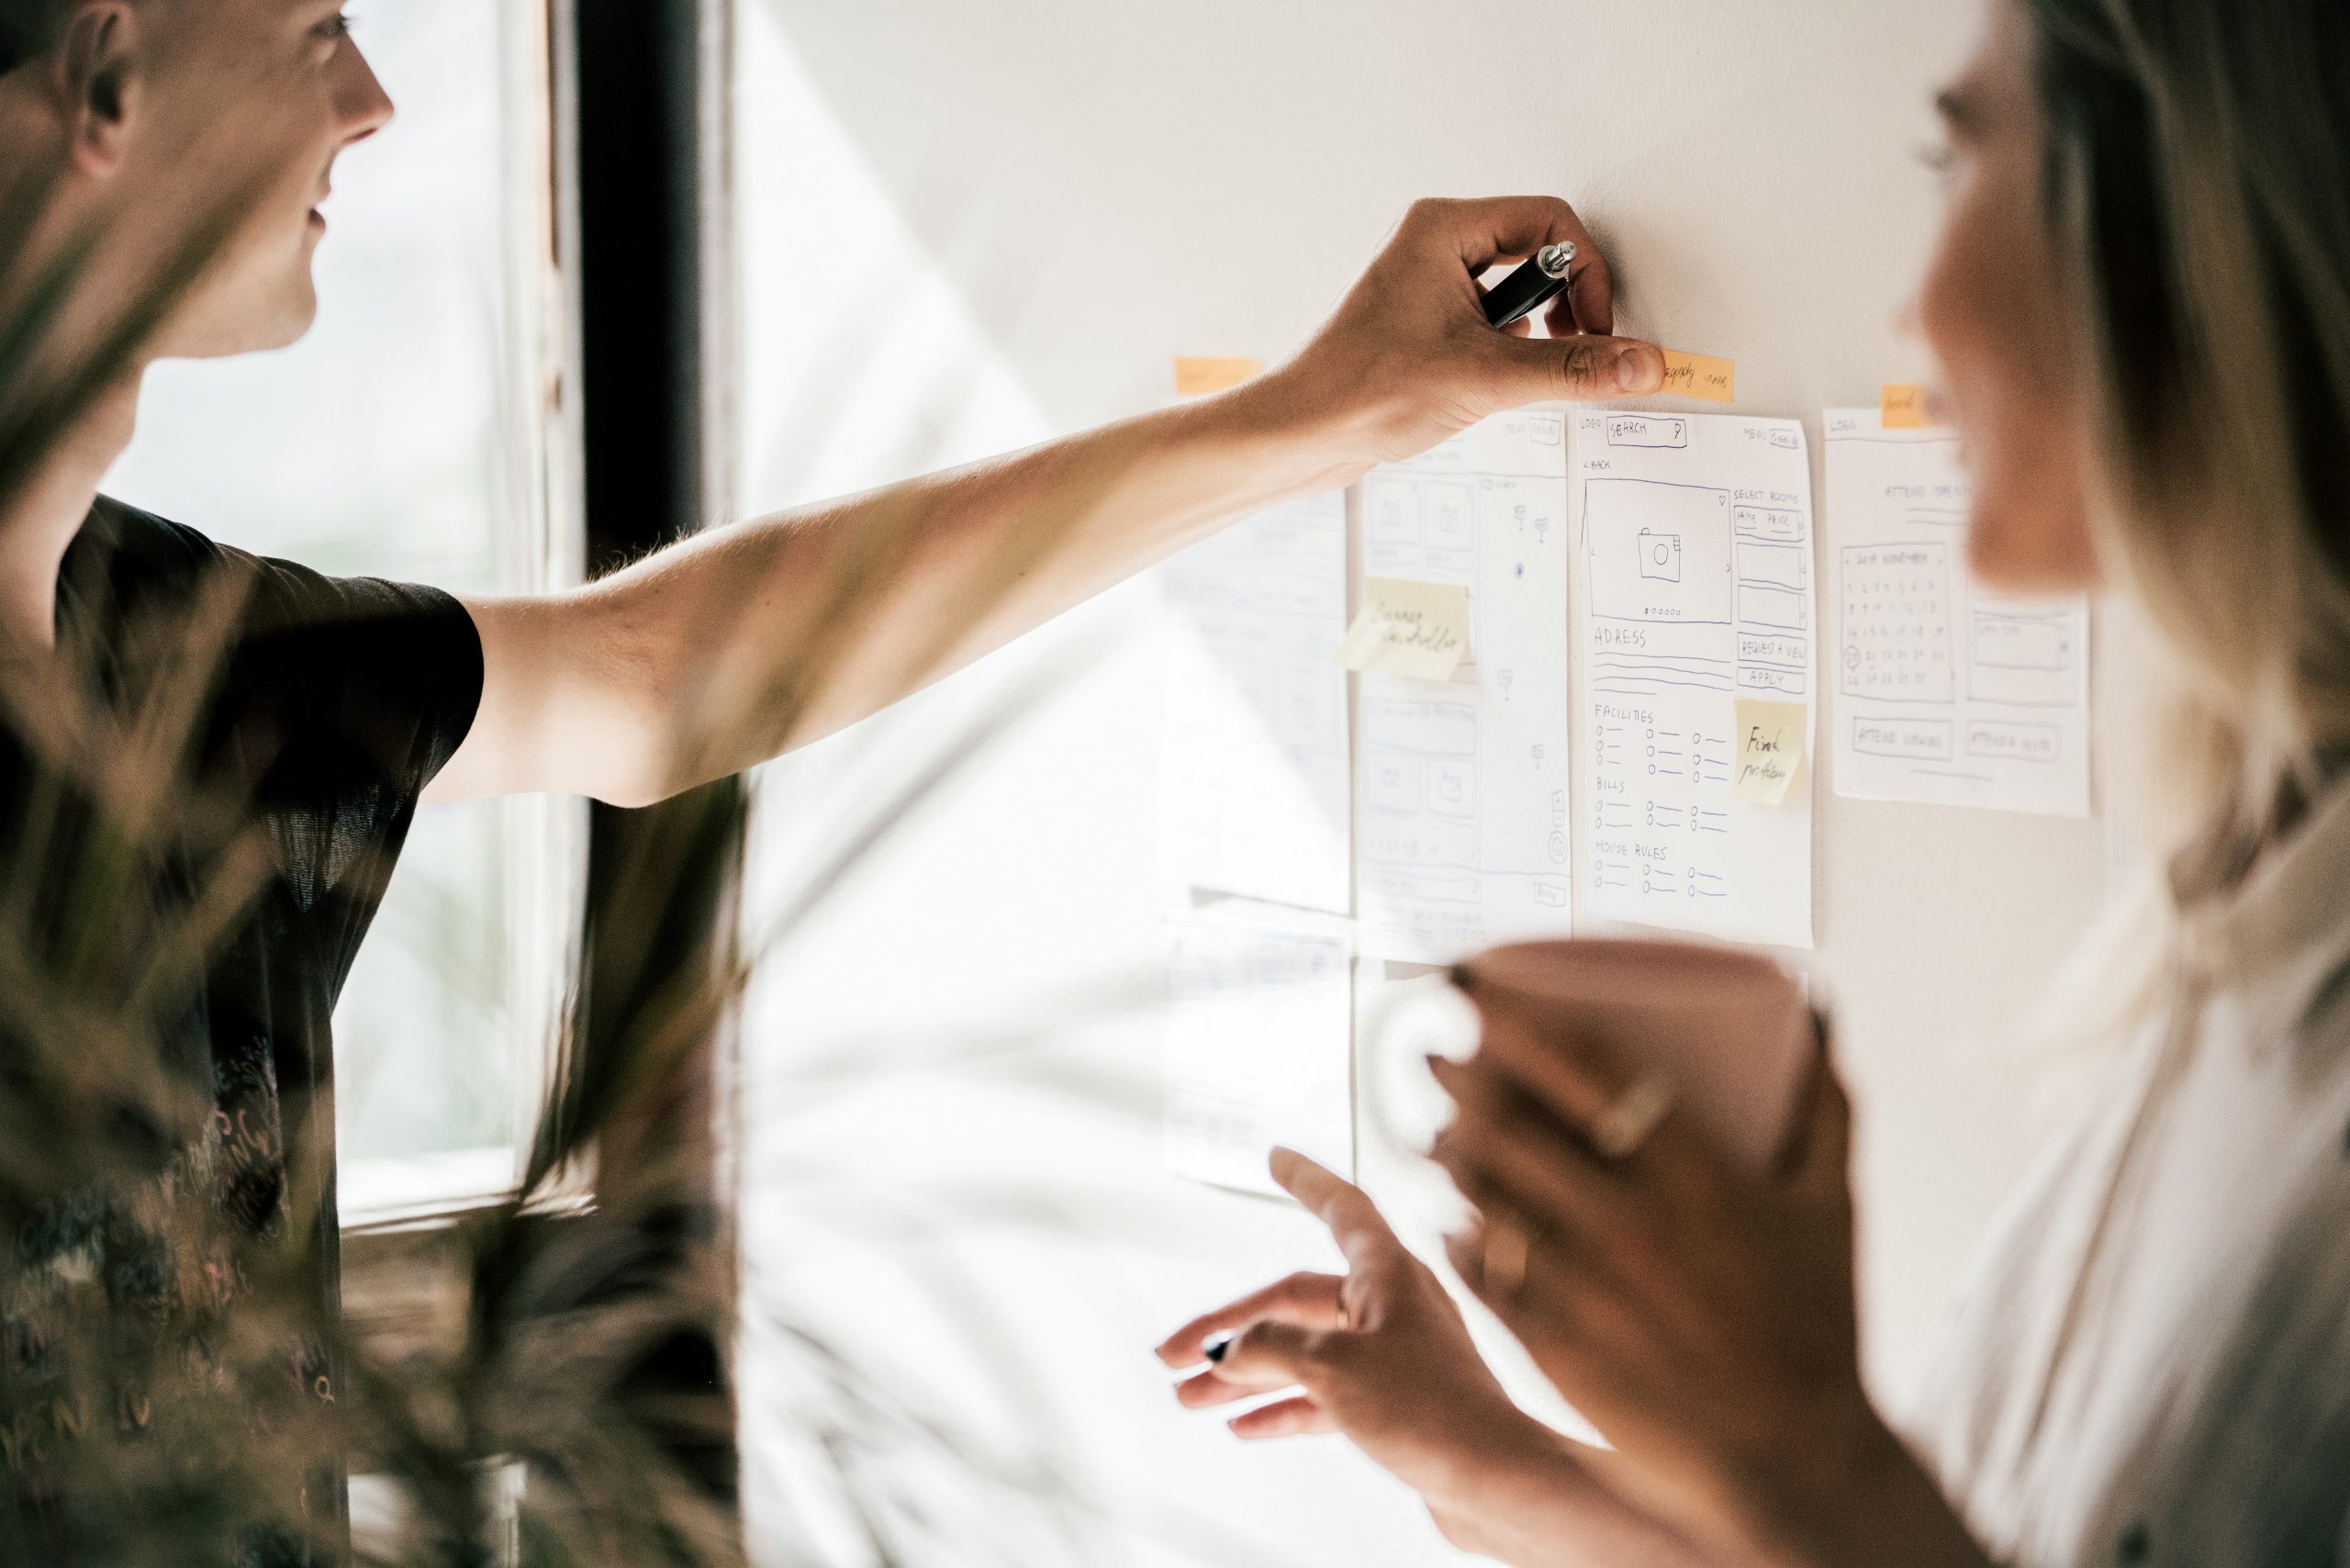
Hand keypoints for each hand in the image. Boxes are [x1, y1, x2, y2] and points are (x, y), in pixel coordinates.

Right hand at [1154, 1150, 1710, 1567]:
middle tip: (1175, 1355)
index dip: (1304, 1178)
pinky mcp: (1395, 1407)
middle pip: (1295, 1301)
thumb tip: (1230, 1348)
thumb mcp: (1334, 1370)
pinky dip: (1282, 1408)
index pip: (1340, 1207)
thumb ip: (1272, 1350)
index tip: (1276, 1156)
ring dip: (1245, 1377)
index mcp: (1388, 1274)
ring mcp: (1394, 1358)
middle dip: (1231, 1329)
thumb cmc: (1435, 1413)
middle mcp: (1392, 1307)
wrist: (1497, 1485)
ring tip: (1192, 1399)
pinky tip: (1245, 1426)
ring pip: (1303, 1354)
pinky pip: (1323, 1397)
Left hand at [1245, 196, 1666, 470]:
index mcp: (1441, 229)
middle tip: (1571, 347)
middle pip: (1538, 253)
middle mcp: (1433, 245)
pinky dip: (1508, 351)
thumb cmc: (1359, 391)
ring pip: (1516, 292)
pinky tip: (1489, 384)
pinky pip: (1492, 320)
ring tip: (1515, 370)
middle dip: (1564, 304)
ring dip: (1534, 334)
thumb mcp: (1485, 377)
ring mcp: (1429, 283)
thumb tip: (1639, 362)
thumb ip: (1572, 370)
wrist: (1302, 435)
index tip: (1595, 328)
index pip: (1551, 222)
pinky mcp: (1426, 322)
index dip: (1587, 274)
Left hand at [1428, 1003, 1979, 1567]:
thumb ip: (1825, 1106)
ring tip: (1434, 1131)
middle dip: (1457, 1079)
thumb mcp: (1835, 1209)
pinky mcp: (1554, 1346)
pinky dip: (1460, 1235)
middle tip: (1432, 1053)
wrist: (1799, 1462)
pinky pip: (1483, 1270)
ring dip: (1447, 1152)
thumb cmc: (1820, 1328)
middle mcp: (1629, 1223)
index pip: (1582, 1070)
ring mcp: (1584, 1287)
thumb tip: (1815, 1015)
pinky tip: (1452, 1217)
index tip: (1476, 993)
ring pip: (1483, 1194)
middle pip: (1510, 1124)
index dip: (1515, 1023)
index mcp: (1696, 1176)